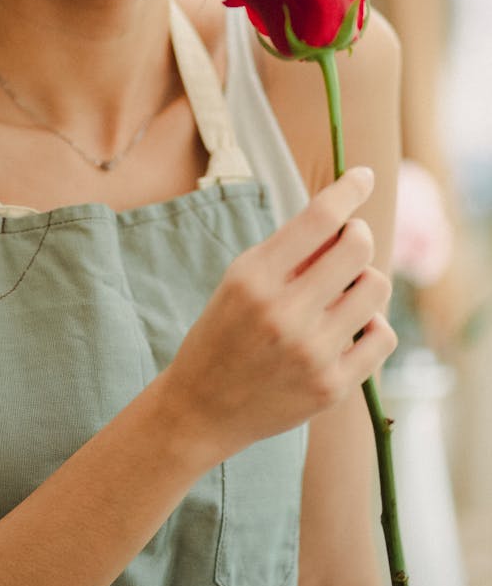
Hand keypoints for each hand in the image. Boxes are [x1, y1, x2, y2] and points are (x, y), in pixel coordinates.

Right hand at [163, 167, 395, 467]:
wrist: (202, 408)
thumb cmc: (223, 333)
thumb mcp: (240, 281)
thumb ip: (290, 253)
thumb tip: (347, 221)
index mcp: (253, 277)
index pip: (318, 218)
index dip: (349, 190)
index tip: (362, 177)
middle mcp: (284, 312)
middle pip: (358, 247)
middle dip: (358, 235)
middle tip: (346, 244)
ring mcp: (312, 352)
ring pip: (377, 287)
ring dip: (366, 281)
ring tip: (343, 293)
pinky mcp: (332, 385)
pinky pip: (382, 334)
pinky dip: (371, 324)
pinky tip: (349, 328)